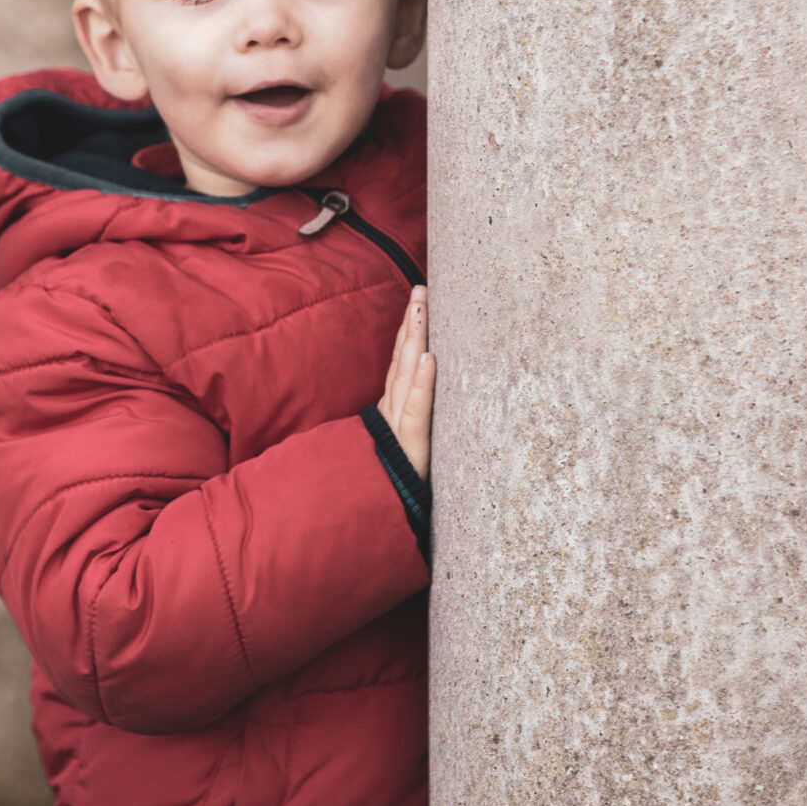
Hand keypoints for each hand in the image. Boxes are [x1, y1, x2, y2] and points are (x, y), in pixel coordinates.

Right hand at [377, 286, 435, 479]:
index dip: (407, 332)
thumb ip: (403, 424)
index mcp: (392, 412)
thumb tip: (417, 397)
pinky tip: (431, 360)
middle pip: (403, 360)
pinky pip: (416, 411)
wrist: (375, 517)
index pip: (400, 364)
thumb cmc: (395, 487)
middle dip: (412, 323)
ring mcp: (398, 428)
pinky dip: (422, 384)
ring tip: (423, 308)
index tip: (418, 300)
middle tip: (422, 288)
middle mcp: (392, 413)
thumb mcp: (401, 451)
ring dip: (415, 340)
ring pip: (407, 376)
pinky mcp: (410, 447)